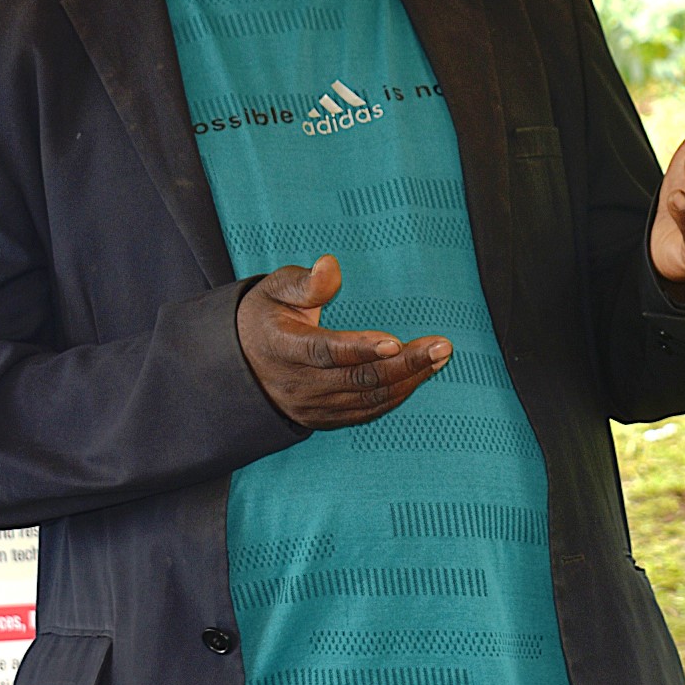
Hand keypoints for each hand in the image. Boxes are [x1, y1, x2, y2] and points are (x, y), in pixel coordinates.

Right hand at [236, 254, 451, 429]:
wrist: (243, 366)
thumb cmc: (266, 317)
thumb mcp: (274, 290)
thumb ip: (305, 282)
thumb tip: (331, 266)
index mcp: (282, 347)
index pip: (324, 352)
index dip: (360, 349)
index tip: (395, 341)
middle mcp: (298, 384)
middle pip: (357, 380)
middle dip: (404, 364)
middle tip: (441, 346)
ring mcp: (313, 406)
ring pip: (368, 400)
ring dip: (409, 379)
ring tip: (440, 356)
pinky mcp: (326, 419)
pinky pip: (368, 412)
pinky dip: (398, 395)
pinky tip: (421, 374)